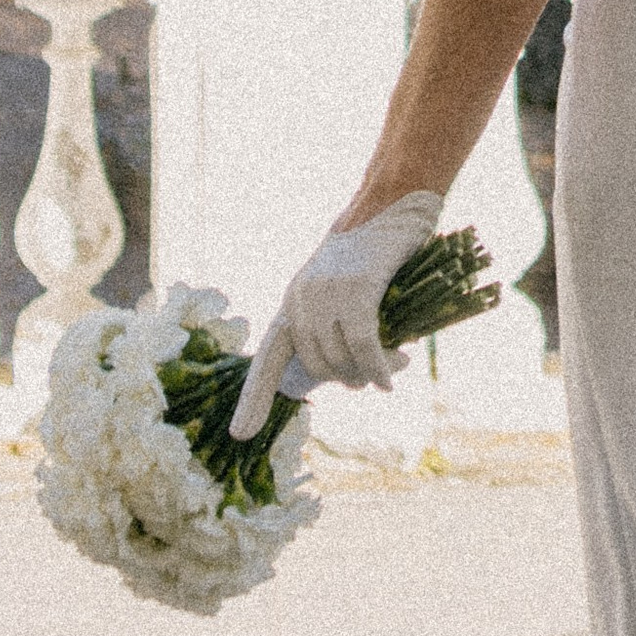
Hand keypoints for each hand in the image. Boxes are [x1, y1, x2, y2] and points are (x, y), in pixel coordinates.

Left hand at [230, 188, 445, 439]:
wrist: (393, 200)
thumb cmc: (376, 246)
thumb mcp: (344, 284)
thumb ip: (336, 322)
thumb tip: (345, 375)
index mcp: (292, 300)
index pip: (267, 356)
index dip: (253, 397)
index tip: (241, 435)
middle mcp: (301, 298)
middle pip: (316, 365)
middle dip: (346, 380)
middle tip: (374, 379)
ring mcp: (327, 293)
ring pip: (340, 358)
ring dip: (368, 374)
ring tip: (395, 367)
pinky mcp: (357, 289)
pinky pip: (364, 346)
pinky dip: (379, 366)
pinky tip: (393, 373)